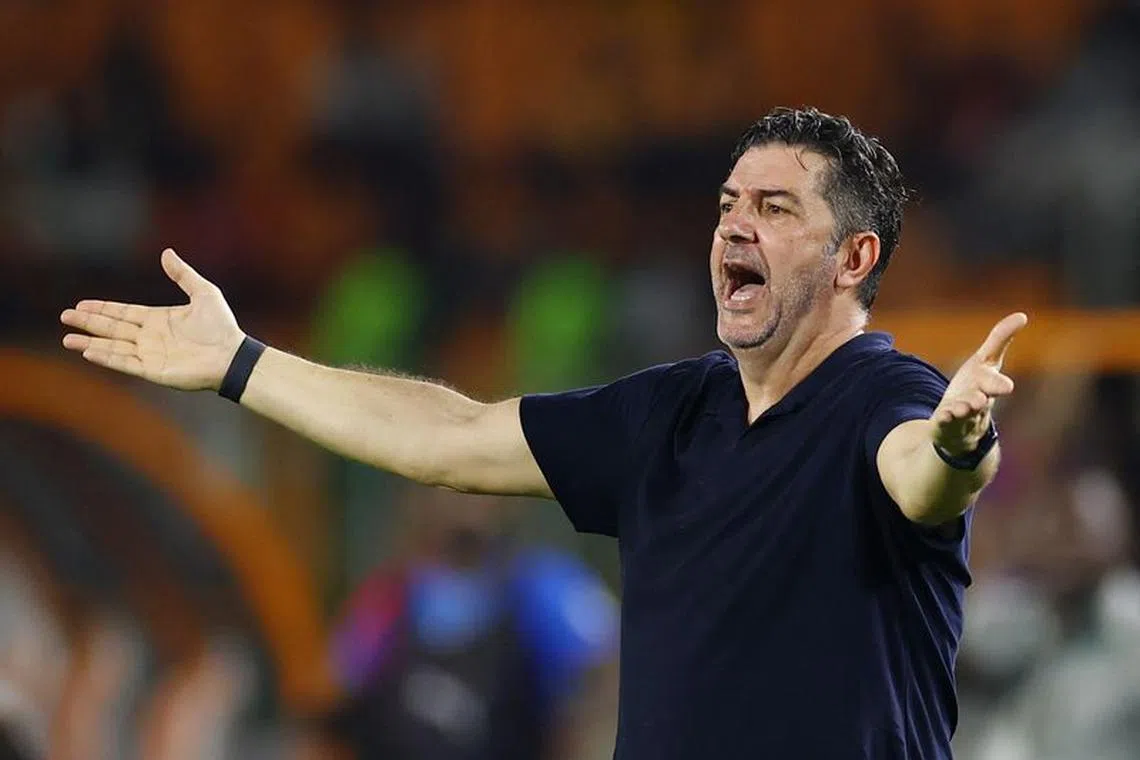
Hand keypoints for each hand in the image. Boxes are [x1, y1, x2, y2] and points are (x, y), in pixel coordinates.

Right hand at [60, 249, 244, 390]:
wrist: (232, 355)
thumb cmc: (222, 326)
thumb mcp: (204, 292)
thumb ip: (182, 274)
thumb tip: (166, 252)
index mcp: (159, 319)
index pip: (123, 313)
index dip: (102, 308)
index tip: (81, 304)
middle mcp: (150, 337)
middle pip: (112, 328)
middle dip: (88, 322)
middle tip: (64, 316)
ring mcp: (150, 354)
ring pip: (113, 346)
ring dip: (90, 342)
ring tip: (67, 339)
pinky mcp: (153, 370)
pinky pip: (125, 363)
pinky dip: (107, 357)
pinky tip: (89, 351)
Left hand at [932, 312, 1027, 455]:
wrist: (963, 426)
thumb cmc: (976, 388)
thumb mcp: (985, 362)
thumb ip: (1000, 340)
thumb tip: (1022, 315)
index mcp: (986, 387)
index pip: (994, 384)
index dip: (998, 384)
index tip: (1007, 386)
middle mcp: (976, 403)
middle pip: (980, 402)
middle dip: (980, 400)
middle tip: (980, 400)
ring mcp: (961, 417)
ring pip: (963, 415)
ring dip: (962, 411)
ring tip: (960, 409)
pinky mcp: (944, 426)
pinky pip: (945, 424)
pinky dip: (945, 420)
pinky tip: (943, 416)